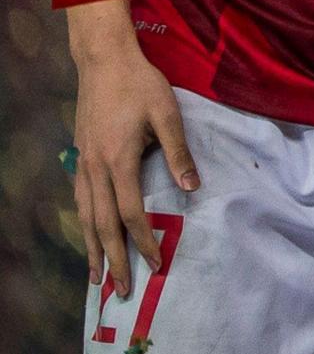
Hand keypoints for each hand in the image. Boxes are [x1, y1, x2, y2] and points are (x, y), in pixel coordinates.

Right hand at [71, 35, 191, 294]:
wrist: (103, 61)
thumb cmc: (141, 85)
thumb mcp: (168, 114)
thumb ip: (178, 153)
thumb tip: (193, 188)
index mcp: (119, 161)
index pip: (130, 214)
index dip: (143, 242)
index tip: (157, 264)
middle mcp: (95, 168)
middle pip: (103, 225)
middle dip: (113, 260)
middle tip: (119, 291)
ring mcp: (83, 163)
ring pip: (85, 216)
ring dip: (92, 249)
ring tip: (96, 277)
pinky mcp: (80, 156)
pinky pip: (80, 200)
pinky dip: (84, 224)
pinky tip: (89, 235)